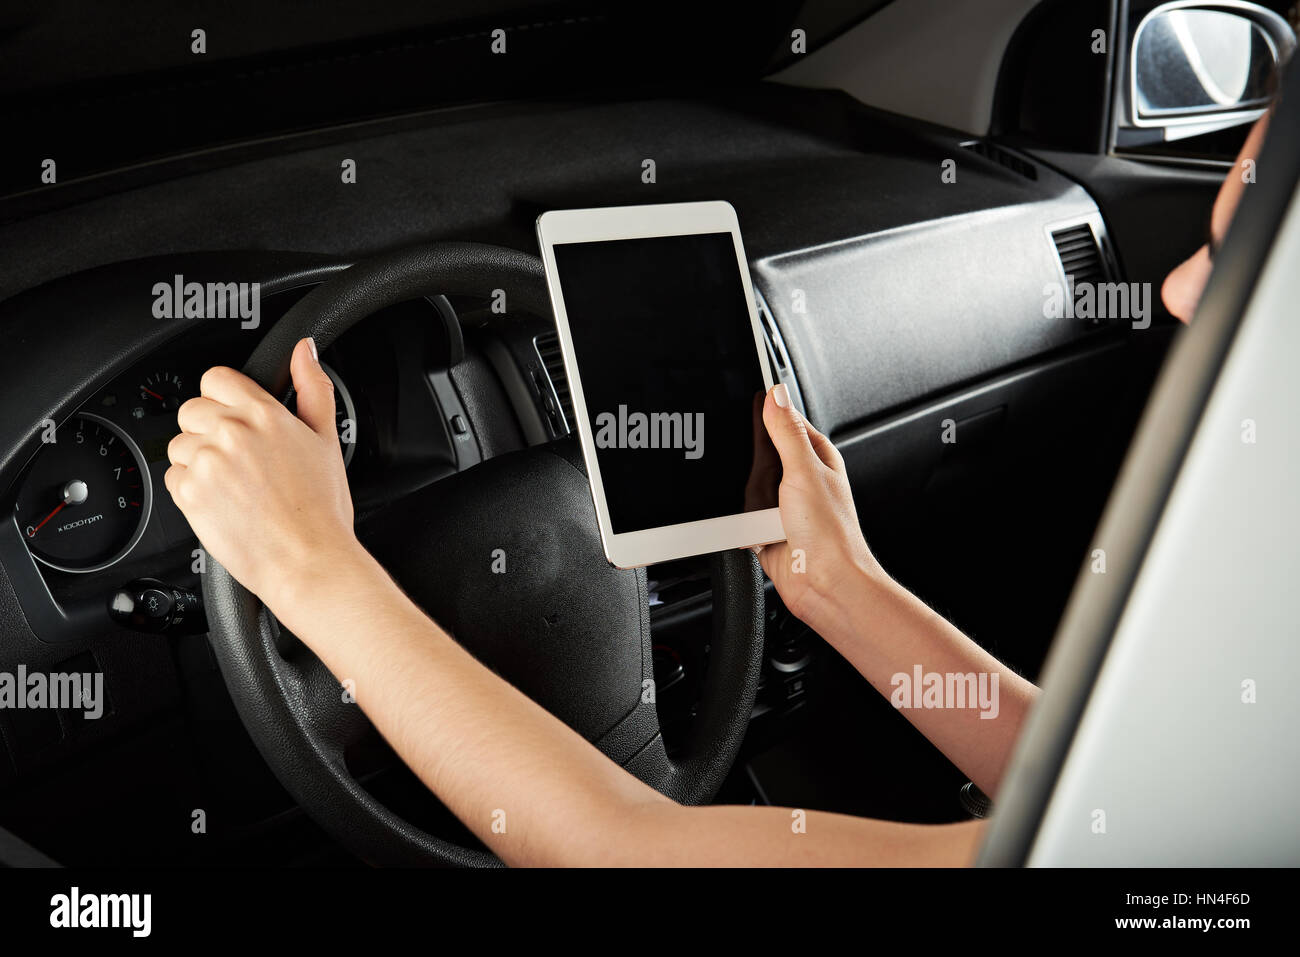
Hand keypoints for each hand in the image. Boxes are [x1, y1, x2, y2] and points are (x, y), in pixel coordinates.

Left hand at [165, 338, 360, 607]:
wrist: (307, 559)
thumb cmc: (320, 509)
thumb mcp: (327, 440)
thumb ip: (312, 388)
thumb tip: (305, 351)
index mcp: (264, 414)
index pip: (216, 378)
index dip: (225, 399)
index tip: (235, 420)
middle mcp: (231, 432)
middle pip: (192, 410)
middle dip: (209, 431)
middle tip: (239, 461)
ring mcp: (206, 462)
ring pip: (180, 445)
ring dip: (198, 462)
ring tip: (233, 487)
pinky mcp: (188, 492)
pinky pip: (173, 478)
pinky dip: (192, 490)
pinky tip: (223, 503)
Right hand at [755, 384, 883, 628]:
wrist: (825, 585)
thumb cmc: (831, 535)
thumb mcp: (804, 471)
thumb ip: (786, 432)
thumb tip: (776, 394)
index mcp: (817, 456)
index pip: (785, 420)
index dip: (765, 413)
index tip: (744, 406)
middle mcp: (800, 480)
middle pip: (758, 455)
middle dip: (750, 465)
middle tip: (759, 477)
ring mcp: (782, 507)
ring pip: (746, 487)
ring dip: (747, 499)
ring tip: (761, 511)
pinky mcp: (765, 531)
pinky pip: (740, 518)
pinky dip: (740, 523)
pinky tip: (751, 529)